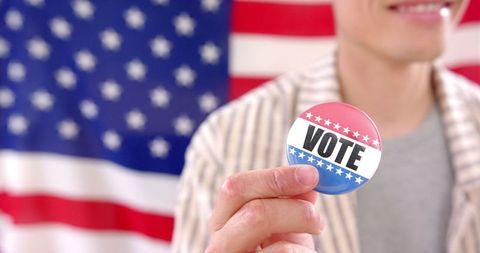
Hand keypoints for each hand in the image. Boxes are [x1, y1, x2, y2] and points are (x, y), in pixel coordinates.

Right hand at [206, 165, 323, 252]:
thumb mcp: (283, 228)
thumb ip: (290, 204)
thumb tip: (308, 184)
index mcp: (223, 221)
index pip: (235, 187)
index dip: (275, 177)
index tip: (310, 174)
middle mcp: (220, 244)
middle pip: (254, 213)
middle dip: (295, 209)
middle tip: (317, 217)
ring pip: (279, 247)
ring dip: (303, 241)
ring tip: (310, 244)